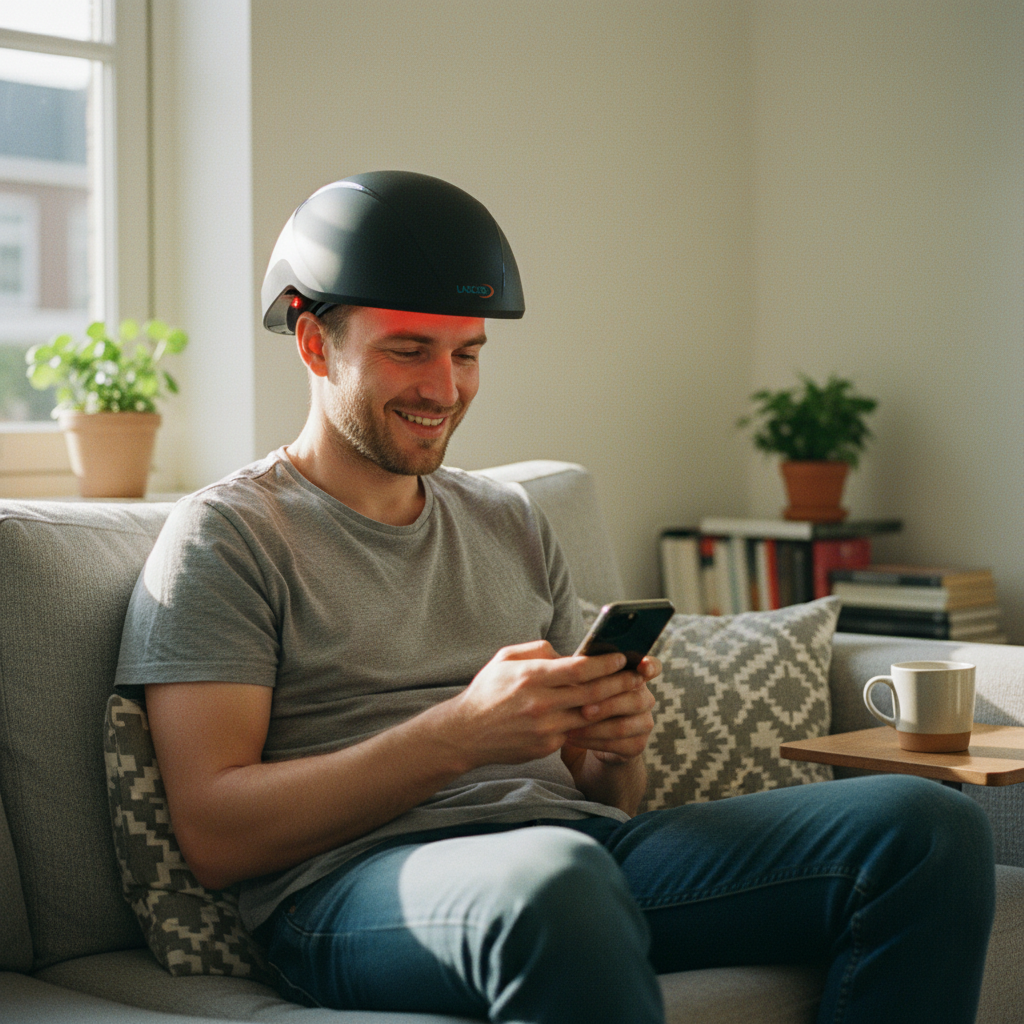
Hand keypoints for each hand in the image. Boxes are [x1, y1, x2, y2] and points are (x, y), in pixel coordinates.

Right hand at [446, 640, 639, 768]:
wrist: (466, 734)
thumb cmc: (488, 691)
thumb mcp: (505, 658)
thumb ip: (539, 651)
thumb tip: (568, 653)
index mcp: (530, 676)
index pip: (579, 668)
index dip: (605, 663)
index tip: (622, 657)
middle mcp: (540, 703)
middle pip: (592, 692)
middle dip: (620, 683)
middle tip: (638, 676)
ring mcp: (545, 728)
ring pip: (590, 716)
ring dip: (614, 706)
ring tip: (631, 696)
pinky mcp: (546, 746)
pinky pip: (576, 732)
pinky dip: (593, 724)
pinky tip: (607, 716)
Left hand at [563, 655, 659, 764]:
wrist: (586, 738)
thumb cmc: (579, 701)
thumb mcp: (579, 683)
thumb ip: (581, 670)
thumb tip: (564, 660)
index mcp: (632, 676)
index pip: (652, 667)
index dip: (650, 666)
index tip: (640, 667)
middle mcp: (643, 697)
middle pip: (634, 698)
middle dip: (607, 703)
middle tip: (582, 709)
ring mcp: (643, 722)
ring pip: (624, 724)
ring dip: (595, 726)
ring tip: (571, 727)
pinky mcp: (636, 744)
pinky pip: (618, 743)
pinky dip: (593, 741)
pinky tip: (573, 738)